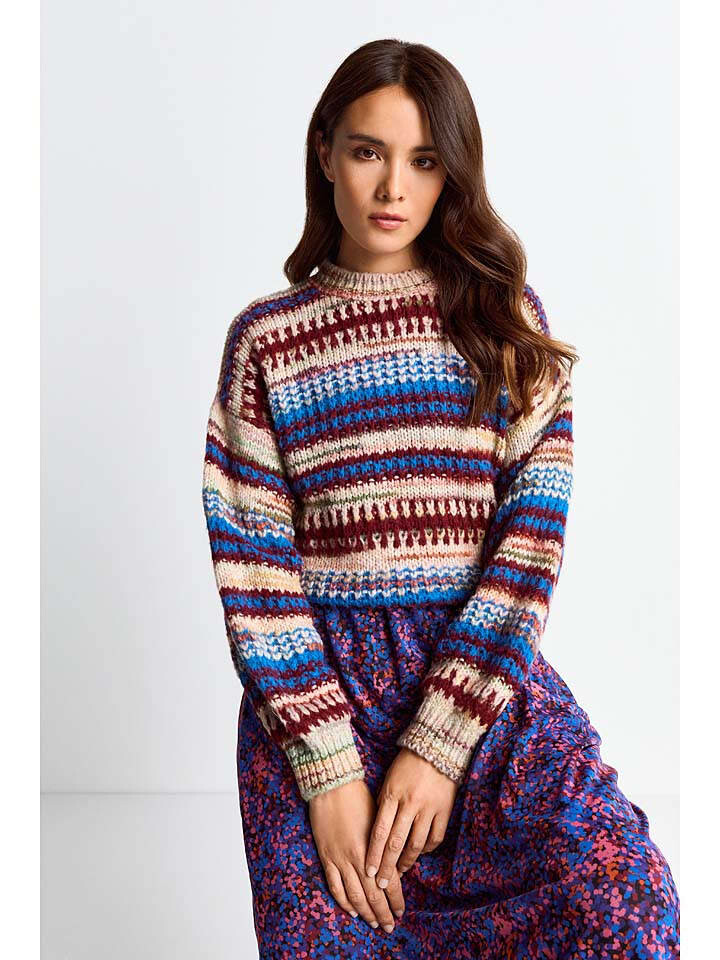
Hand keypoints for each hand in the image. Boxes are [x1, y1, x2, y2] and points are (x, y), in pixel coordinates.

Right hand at [308, 778, 404, 932]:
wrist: (332, 785)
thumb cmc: (359, 796)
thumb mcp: (379, 820)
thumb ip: (384, 845)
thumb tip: (393, 865)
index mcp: (375, 848)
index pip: (390, 882)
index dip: (396, 899)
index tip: (401, 911)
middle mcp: (358, 858)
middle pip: (373, 895)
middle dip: (383, 913)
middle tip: (389, 926)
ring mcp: (340, 859)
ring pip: (355, 896)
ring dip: (366, 913)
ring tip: (374, 923)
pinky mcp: (326, 857)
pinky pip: (335, 886)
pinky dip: (344, 902)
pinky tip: (352, 910)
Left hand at [365, 748, 457, 886]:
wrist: (437, 747)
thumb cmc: (407, 763)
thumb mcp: (389, 780)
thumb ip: (383, 804)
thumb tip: (377, 831)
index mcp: (392, 795)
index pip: (379, 832)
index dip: (373, 854)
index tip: (368, 872)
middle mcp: (409, 804)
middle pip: (395, 843)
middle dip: (386, 867)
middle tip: (381, 884)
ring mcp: (428, 808)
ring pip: (416, 845)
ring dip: (406, 863)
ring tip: (400, 873)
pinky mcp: (444, 810)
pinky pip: (435, 837)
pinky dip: (426, 849)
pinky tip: (419, 854)